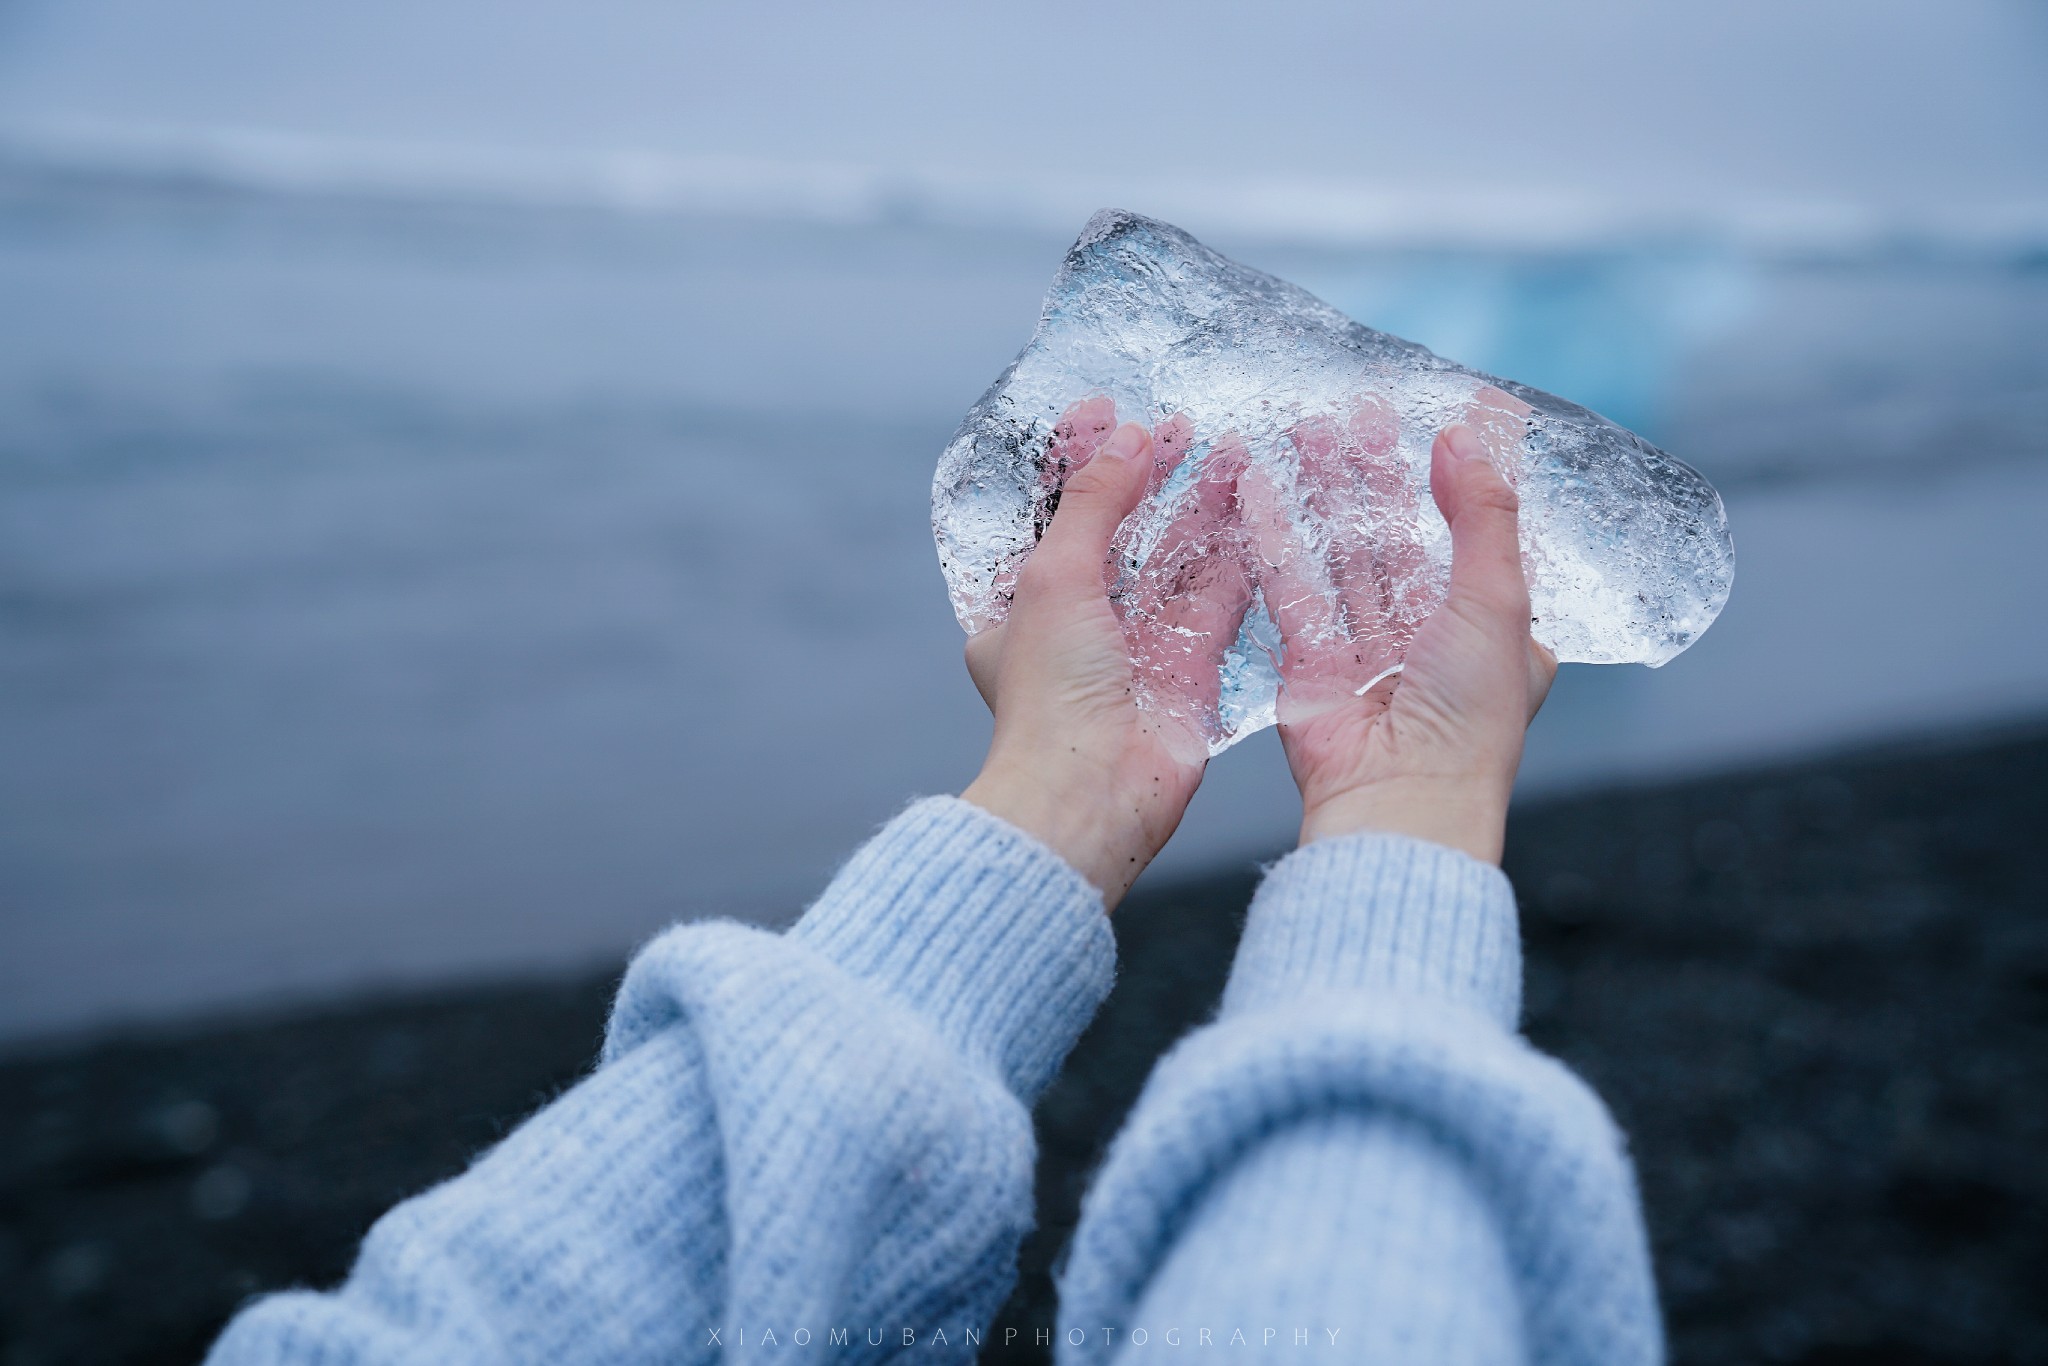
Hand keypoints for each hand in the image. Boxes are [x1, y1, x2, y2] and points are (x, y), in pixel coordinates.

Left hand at [960, 418, 1230, 906]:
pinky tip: (1254, 504)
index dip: (1075, 459)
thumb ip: (1093, 502)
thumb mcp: (1054, 576)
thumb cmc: (1050, 698)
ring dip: (1200, 507)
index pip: (1049, 514)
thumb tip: (1126, 439)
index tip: (1102, 410)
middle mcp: (1078, 626)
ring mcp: (1136, 648)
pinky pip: (1218, 599)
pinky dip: (1236, 553)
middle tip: (1178, 427)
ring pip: (1174, 561)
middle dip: (1147, 477)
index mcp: (1021, 608)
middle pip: (1120, 531)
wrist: (1092, 792)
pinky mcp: (1189, 669)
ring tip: (1229, 449)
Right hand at [1270, 403, 1556, 863]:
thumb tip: (1466, 436)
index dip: (1450, 478)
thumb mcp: (1499, 600)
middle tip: (1348, 412)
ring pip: (1340, 553)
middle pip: (1394, 535)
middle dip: (1370, 474)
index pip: (1471, 535)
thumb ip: (1482, 514)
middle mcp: (1428, 636)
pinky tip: (1259, 486)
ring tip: (1302, 429)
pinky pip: (1291, 588)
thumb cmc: (1469, 716)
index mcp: (1492, 628)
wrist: (1402, 798)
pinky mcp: (1310, 665)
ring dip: (1321, 493)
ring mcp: (1366, 650)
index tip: (1430, 423)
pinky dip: (1274, 537)